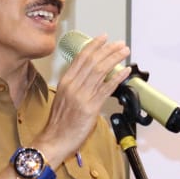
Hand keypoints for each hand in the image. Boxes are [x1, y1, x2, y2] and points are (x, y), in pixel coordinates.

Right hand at [33, 35, 130, 164]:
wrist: (54, 140)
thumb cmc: (59, 123)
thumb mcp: (63, 98)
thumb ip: (75, 85)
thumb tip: (90, 76)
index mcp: (66, 82)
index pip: (80, 58)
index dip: (93, 46)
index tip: (103, 38)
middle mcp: (73, 86)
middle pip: (92, 61)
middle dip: (108, 49)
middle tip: (119, 43)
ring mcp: (82, 96)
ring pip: (100, 71)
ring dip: (114, 59)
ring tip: (124, 52)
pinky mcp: (91, 107)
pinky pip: (107, 88)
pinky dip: (117, 77)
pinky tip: (125, 71)